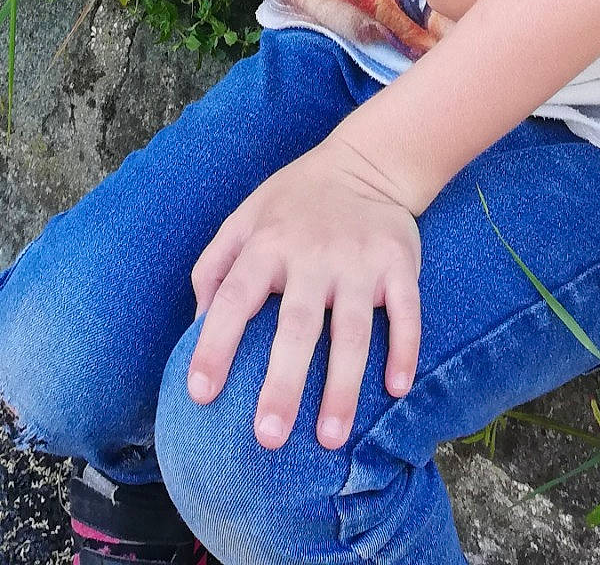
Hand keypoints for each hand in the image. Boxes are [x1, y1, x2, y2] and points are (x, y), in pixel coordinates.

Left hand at [185, 139, 422, 451]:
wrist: (365, 161)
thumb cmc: (293, 203)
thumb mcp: (244, 218)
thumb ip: (214, 267)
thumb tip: (194, 328)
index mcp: (266, 243)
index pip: (234, 298)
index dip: (214, 345)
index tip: (200, 394)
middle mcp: (312, 253)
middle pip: (296, 326)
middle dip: (283, 384)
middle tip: (268, 437)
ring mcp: (358, 259)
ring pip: (351, 330)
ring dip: (342, 386)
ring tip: (330, 438)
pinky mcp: (398, 262)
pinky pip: (405, 310)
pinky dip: (404, 349)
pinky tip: (396, 389)